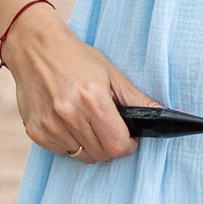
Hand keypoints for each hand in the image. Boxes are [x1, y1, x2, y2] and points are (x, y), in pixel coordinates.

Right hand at [1, 5, 158, 163]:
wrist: (34, 47)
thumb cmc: (76, 58)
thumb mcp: (111, 73)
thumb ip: (138, 99)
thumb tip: (168, 113)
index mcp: (92, 98)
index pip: (118, 145)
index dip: (128, 144)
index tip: (128, 137)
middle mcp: (69, 114)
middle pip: (101, 154)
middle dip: (110, 145)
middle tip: (106, 124)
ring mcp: (50, 125)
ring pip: (82, 155)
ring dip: (89, 144)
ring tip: (85, 119)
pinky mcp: (35, 131)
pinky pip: (62, 151)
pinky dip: (69, 142)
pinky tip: (67, 120)